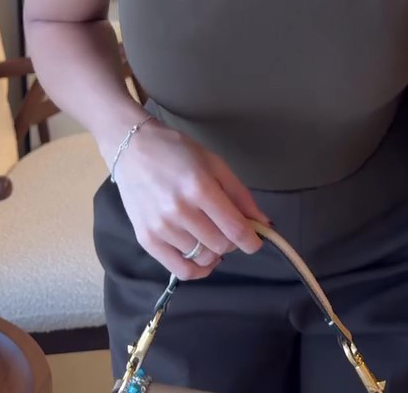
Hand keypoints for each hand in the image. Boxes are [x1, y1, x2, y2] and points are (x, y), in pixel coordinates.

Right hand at [114, 120, 270, 280]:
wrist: (133, 148)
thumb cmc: (178, 151)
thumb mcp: (215, 164)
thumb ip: (240, 195)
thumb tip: (263, 224)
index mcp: (200, 188)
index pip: (234, 229)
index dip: (252, 241)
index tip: (256, 241)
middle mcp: (179, 211)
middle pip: (220, 246)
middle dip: (232, 241)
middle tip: (228, 228)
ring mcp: (160, 228)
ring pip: (203, 258)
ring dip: (215, 251)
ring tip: (211, 235)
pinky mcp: (146, 239)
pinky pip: (180, 270)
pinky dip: (197, 269)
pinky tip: (202, 257)